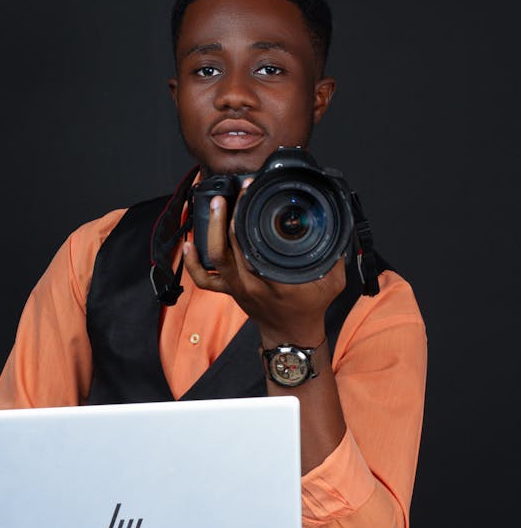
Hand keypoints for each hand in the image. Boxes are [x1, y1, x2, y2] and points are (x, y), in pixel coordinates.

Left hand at [183, 190, 346, 347]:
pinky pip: (204, 279)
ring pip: (216, 256)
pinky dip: (192, 263)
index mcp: (276, 280)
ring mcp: (237, 286)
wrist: (291, 336)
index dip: (249, 213)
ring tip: (215, 205)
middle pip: (231, 244)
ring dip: (211, 229)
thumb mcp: (333, 281)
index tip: (252, 191)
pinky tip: (189, 244)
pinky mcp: (229, 290)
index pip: (256, 241)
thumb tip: (338, 224)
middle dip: (228, 214)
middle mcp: (252, 282)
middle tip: (232, 192)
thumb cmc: (311, 308)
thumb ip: (335, 253)